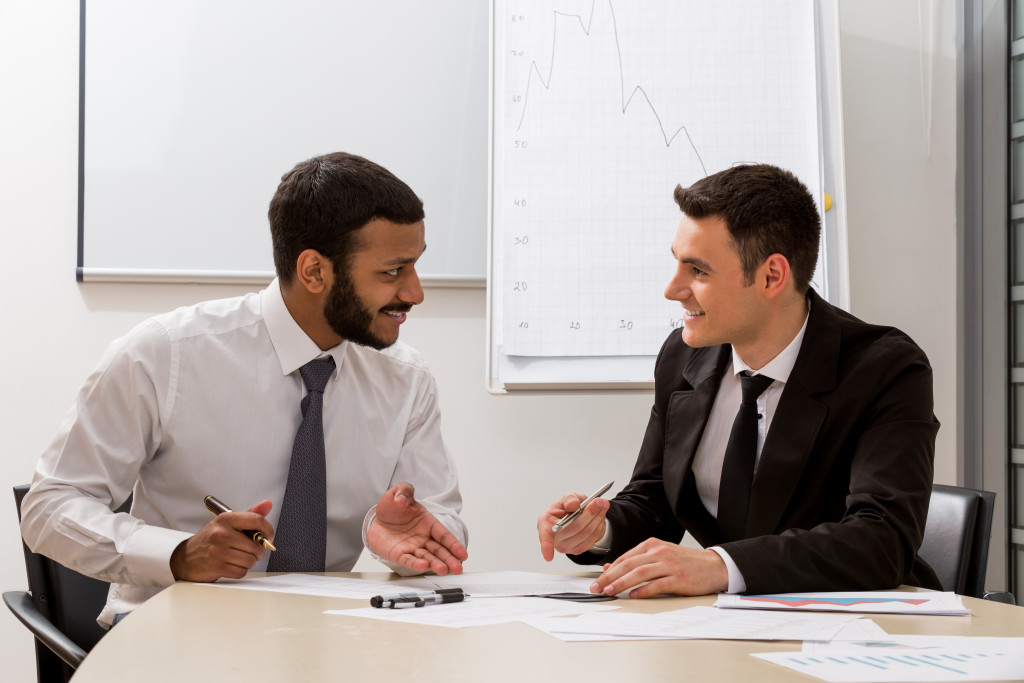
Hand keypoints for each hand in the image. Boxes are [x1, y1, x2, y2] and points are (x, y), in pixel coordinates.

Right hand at [170, 500, 273, 581]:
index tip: (268, 537)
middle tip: (249, 551)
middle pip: (256, 546)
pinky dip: (240, 571)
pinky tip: (231, 565)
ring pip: (250, 560)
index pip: (256, 520)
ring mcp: (218, 551)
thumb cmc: (210, 540)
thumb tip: (267, 504)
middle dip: (257, 551)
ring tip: (238, 558)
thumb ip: (249, 515)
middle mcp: (221, 533)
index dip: (268, 530)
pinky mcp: (216, 567)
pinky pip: (241, 572)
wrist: (185, 558)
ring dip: (248, 562)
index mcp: (226, 519)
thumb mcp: (227, 523)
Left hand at [366, 482, 467, 575]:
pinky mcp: (399, 555)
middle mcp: (423, 538)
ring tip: (443, 570)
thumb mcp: (399, 492)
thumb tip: (402, 498)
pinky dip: (415, 564)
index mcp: (428, 523)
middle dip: (449, 559)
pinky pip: (408, 560)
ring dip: (435, 564)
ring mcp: (412, 548)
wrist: (377, 519)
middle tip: (457, 568)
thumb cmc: (392, 508)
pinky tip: (423, 566)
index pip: (444, 535)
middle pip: (439, 550)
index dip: (454, 544)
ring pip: (427, 558)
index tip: (463, 554)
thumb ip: (404, 490)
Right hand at [537, 492, 609, 560]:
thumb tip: (573, 505)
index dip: (546, 547)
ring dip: (598, 517)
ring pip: (587, 533)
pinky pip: (593, 537)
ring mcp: (566, 547)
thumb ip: (569, 498)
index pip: (546, 537)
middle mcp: (555, 539)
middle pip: (575, 528)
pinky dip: (599, 524)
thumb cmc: (566, 508)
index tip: (548, 557)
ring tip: (602, 504)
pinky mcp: (578, 550)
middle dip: (590, 513)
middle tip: (600, 501)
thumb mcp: (567, 498)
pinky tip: (599, 515)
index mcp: (546, 524)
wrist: (575, 516)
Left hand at [589, 538, 727, 597]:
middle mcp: (659, 552)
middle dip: (610, 577)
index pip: (625, 558)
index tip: (597, 580)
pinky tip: (634, 596)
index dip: (609, 570)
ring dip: (622, 583)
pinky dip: (644, 591)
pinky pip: (657, 585)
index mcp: (652, 545)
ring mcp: (669, 565)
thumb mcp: (659, 556)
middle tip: (597, 587)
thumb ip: (637, 561)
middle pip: (629, 565)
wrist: (713, 566)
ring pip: (640, 573)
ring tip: (610, 591)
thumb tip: (611, 568)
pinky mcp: (679, 578)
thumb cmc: (684, 562)